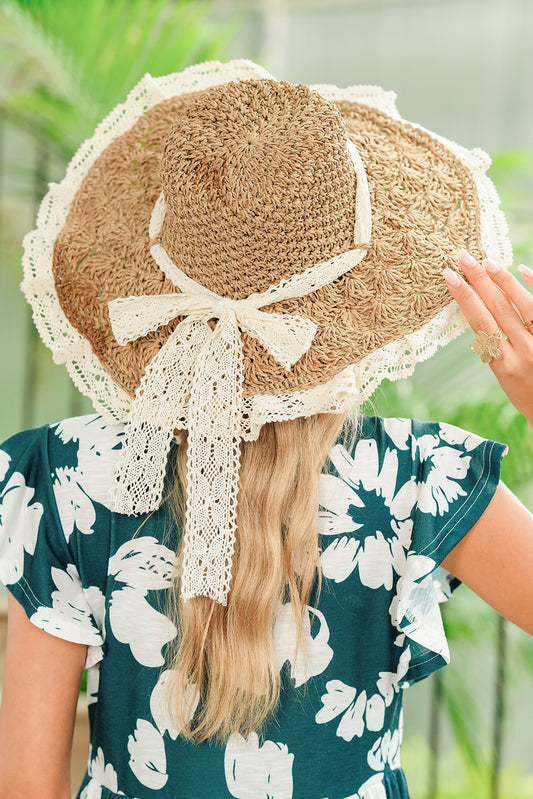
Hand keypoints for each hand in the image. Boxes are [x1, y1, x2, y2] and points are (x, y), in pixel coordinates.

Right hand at [443, 250, 532, 427]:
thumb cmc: (526, 394)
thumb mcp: (502, 376)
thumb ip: (493, 349)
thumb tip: (479, 320)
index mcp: (503, 363)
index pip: (479, 323)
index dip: (464, 298)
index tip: (449, 276)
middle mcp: (522, 351)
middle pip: (498, 310)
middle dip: (478, 281)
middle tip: (463, 257)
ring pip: (523, 306)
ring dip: (503, 282)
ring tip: (487, 262)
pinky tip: (523, 269)